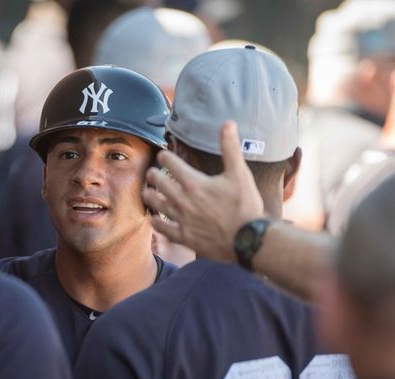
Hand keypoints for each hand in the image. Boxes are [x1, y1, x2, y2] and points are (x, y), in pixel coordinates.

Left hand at [142, 121, 264, 261]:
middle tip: (151, 173)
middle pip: (159, 183)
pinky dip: (156, 223)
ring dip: (149, 196)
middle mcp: (183, 200)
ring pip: (157, 205)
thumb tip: (228, 123)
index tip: (163, 155)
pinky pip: (163, 228)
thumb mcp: (239, 173)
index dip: (165, 157)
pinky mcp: (184, 237)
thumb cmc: (245, 205)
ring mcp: (182, 219)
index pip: (172, 164)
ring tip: (147, 192)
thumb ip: (230, 148)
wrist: (247, 240)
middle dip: (153, 175)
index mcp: (194, 183)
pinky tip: (153, 220)